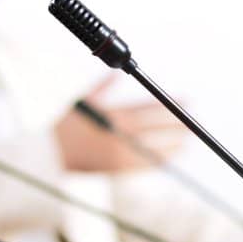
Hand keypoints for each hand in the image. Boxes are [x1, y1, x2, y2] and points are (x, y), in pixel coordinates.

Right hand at [54, 79, 182, 173]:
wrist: (48, 154)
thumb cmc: (64, 127)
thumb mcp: (83, 102)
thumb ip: (103, 87)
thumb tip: (115, 73)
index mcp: (114, 115)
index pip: (150, 107)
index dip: (171, 104)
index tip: (186, 101)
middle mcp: (120, 135)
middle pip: (158, 128)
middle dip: (178, 124)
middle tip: (194, 123)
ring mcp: (120, 153)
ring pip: (154, 148)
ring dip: (172, 144)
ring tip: (186, 142)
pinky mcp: (116, 169)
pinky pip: (143, 165)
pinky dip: (158, 160)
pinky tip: (168, 158)